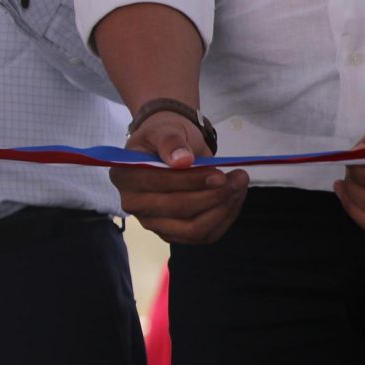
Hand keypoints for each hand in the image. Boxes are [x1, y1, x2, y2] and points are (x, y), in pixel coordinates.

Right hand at [111, 109, 248, 244]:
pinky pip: (204, 235)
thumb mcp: (166, 129)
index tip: (220, 174)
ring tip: (239, 186)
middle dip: (213, 195)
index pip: (158, 185)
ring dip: (223, 209)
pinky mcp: (173, 233)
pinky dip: (224, 218)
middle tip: (238, 178)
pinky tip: (234, 198)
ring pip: (193, 229)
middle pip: (178, 210)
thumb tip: (182, 160)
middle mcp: (133, 204)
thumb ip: (170, 142)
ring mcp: (153, 222)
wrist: (170, 147)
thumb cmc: (165, 136)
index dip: (191, 181)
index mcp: (125, 177)